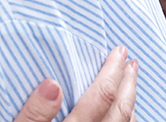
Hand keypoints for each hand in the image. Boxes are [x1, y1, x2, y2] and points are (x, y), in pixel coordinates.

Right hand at [12, 46, 137, 121]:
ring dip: (130, 102)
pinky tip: (124, 115)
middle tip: (132, 62)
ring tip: (130, 83)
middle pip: (121, 110)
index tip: (119, 51)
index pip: (102, 97)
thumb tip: (51, 84)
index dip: (113, 71)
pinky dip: (127, 121)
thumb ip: (33, 114)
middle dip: (128, 83)